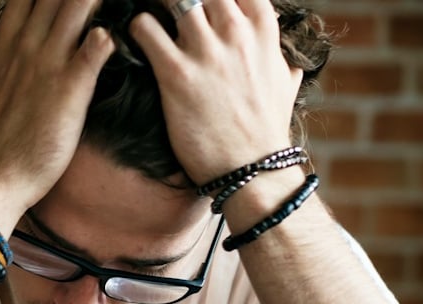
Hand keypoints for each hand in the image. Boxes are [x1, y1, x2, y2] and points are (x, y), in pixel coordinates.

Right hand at [0, 0, 114, 231]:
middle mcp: (26, 44)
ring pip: (80, 5)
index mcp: (5, 43)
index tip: (66, 5)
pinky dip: (112, 36)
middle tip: (101, 6)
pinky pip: (99, 44)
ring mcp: (48, 61)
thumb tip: (2, 49)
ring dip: (100, 4)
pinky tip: (121, 39)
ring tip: (119, 10)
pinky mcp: (71, 85)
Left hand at [130, 0, 303, 185]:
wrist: (252, 168)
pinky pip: (146, 29)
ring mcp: (206, 52)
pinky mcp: (176, 73)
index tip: (203, 6)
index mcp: (262, 31)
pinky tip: (136, 39)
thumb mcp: (285, 85)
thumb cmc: (265, 129)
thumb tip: (286, 54)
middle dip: (184, 0)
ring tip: (150, 19)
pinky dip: (137, 27)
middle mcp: (236, 33)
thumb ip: (280, 60)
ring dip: (158, 6)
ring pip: (175, 0)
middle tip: (170, 11)